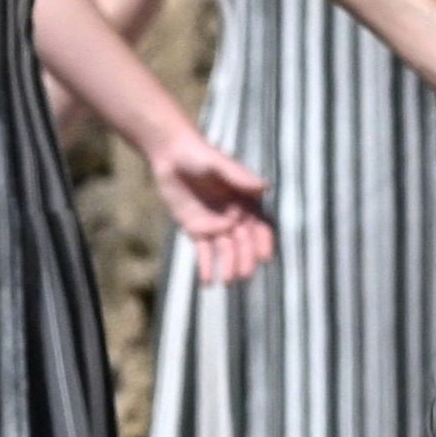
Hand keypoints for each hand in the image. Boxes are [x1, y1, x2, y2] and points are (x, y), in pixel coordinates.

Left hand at [149, 130, 276, 286]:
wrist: (170, 155)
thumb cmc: (199, 154)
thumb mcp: (219, 164)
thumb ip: (239, 177)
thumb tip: (265, 186)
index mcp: (245, 201)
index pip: (260, 225)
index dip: (263, 241)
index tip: (264, 257)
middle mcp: (234, 216)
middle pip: (243, 242)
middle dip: (245, 259)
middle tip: (244, 275)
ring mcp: (215, 224)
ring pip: (225, 249)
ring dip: (228, 265)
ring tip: (227, 281)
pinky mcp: (197, 230)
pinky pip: (204, 251)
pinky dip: (206, 266)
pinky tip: (207, 282)